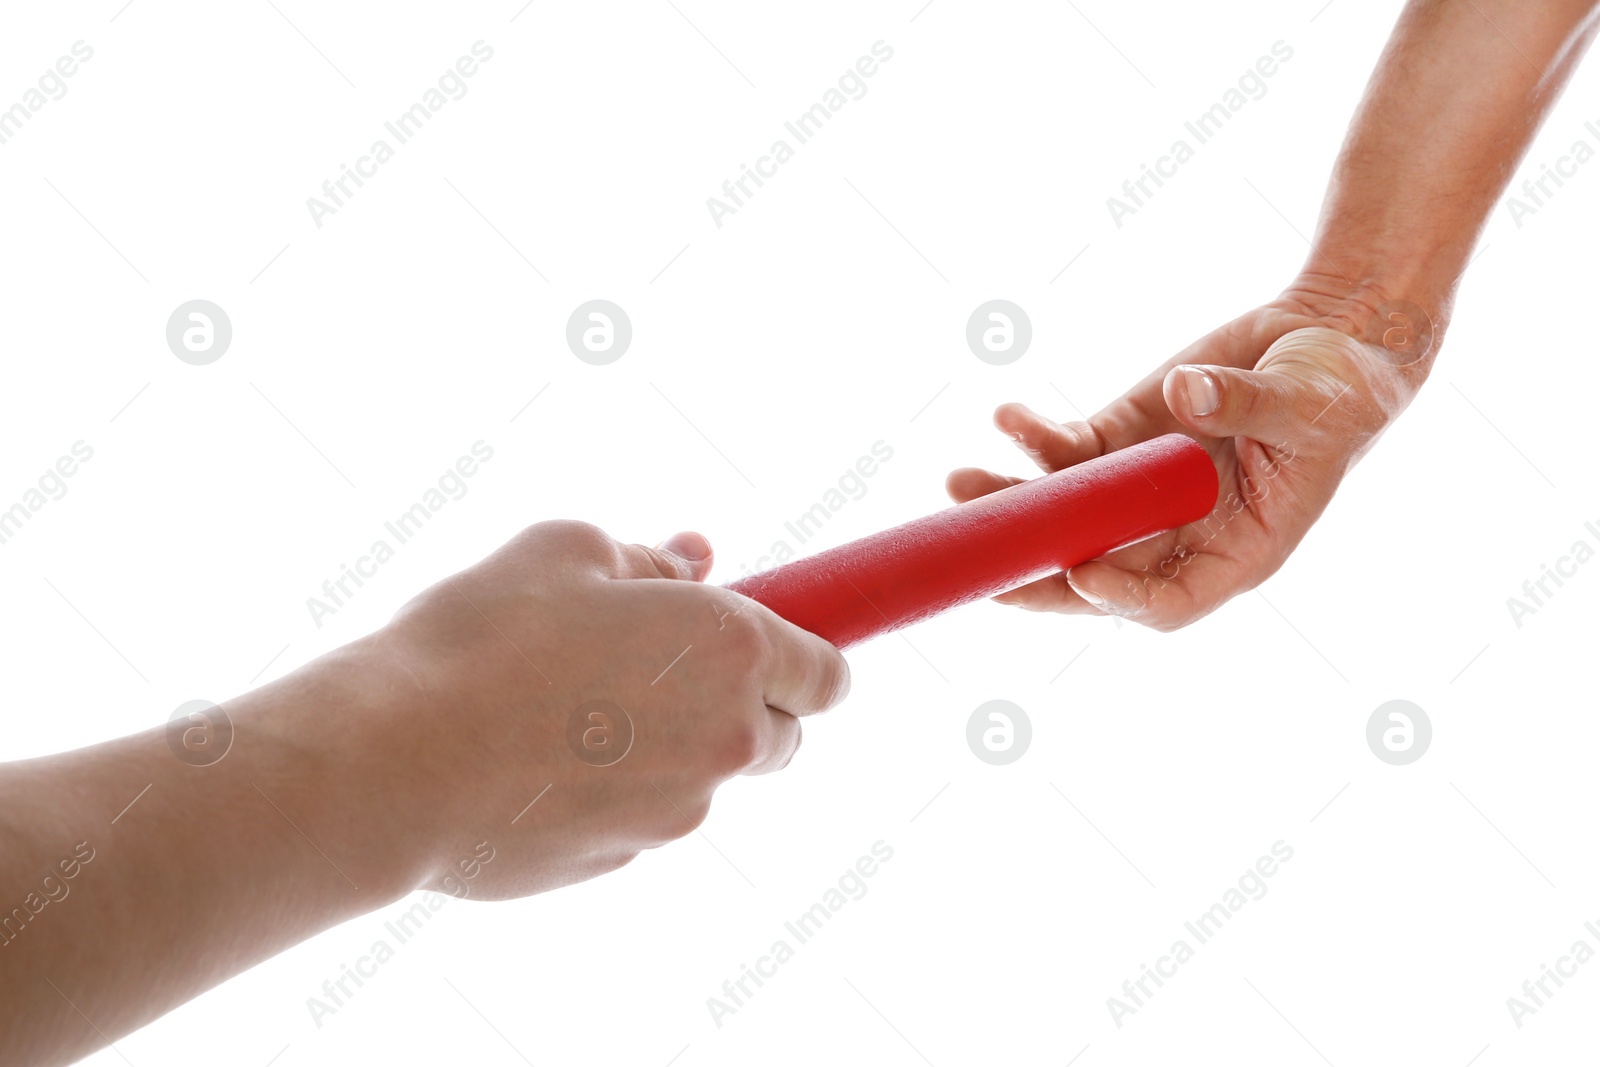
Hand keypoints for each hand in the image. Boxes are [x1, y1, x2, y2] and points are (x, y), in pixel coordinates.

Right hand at [288, 520, 850, 900]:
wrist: (393, 763)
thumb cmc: (481, 639)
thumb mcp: (565, 552)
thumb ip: (649, 559)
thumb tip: (695, 560)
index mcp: (731, 653)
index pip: (829, 674)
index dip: (805, 654)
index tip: (769, 642)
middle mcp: (725, 743)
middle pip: (779, 735)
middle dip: (740, 703)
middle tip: (656, 665)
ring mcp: (676, 813)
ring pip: (702, 776)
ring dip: (667, 744)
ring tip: (567, 704)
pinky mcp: (621, 860)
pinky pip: (640, 814)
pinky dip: (613, 788)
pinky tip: (536, 758)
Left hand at [946, 285, 1431, 629]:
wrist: (1324, 337)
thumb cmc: (1338, 387)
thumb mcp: (1309, 400)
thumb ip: (1247, 404)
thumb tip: (1187, 396)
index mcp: (1237, 552)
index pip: (1167, 600)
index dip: (1121, 595)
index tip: (1081, 571)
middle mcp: (1178, 533)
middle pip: (1095, 573)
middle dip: (1035, 572)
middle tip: (980, 564)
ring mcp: (1141, 490)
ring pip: (1064, 517)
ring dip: (1011, 505)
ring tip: (960, 484)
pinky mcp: (1120, 442)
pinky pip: (1066, 453)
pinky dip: (1034, 439)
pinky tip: (1008, 415)